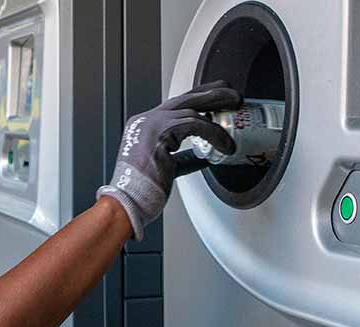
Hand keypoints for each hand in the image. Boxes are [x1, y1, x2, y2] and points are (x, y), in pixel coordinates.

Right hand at [96, 81, 240, 239]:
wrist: (126, 201)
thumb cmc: (142, 190)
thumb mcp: (167, 168)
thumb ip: (183, 158)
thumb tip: (204, 157)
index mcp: (144, 126)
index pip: (176, 105)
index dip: (199, 100)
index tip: (217, 99)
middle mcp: (146, 120)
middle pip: (184, 97)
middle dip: (212, 93)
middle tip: (233, 95)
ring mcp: (151, 124)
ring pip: (191, 107)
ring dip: (217, 116)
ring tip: (233, 125)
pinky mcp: (159, 132)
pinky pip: (194, 124)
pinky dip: (214, 133)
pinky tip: (224, 144)